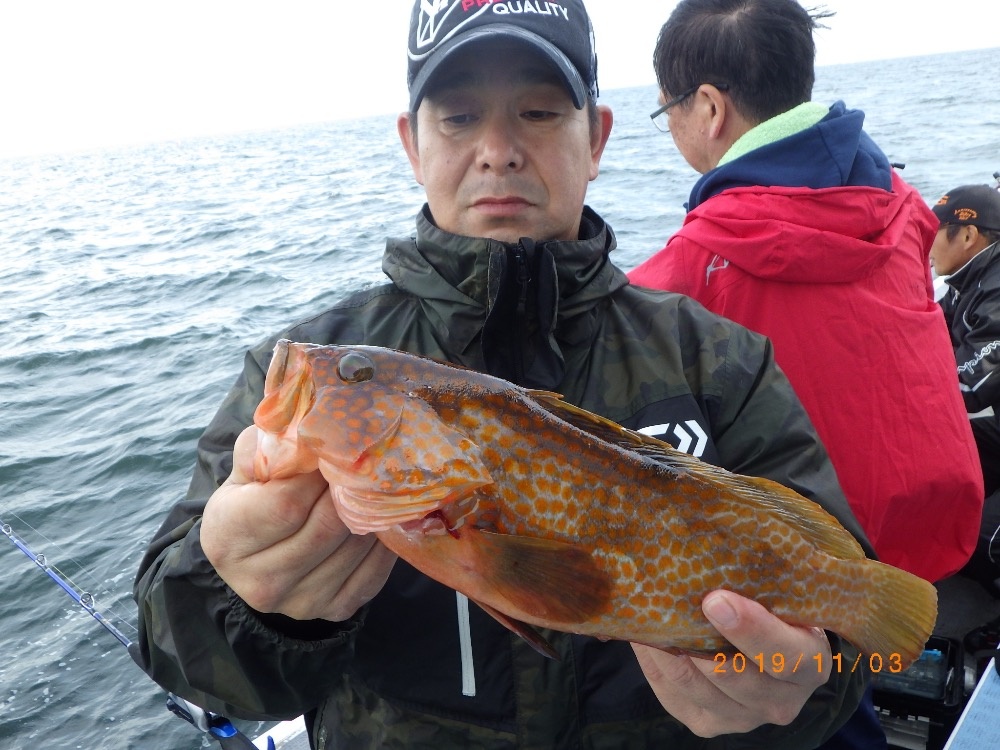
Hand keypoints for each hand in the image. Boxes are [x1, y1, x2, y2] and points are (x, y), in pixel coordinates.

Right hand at [200, 425, 396, 620]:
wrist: (258, 557)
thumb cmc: (253, 499)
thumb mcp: (247, 468)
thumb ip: (265, 446)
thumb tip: (299, 434)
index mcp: (227, 538)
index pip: (286, 504)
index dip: (316, 473)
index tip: (331, 451)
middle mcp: (260, 581)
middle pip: (326, 526)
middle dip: (348, 489)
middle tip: (360, 463)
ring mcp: (300, 602)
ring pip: (355, 545)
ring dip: (369, 511)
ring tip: (370, 486)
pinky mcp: (336, 610)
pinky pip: (376, 568)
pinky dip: (383, 538)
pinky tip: (377, 517)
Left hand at [631, 590, 832, 736]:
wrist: (771, 652)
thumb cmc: (776, 612)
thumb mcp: (784, 598)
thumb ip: (760, 585)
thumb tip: (709, 548)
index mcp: (810, 664)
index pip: (786, 655)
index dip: (751, 629)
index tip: (717, 599)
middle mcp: (781, 701)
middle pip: (732, 674)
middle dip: (697, 636)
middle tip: (669, 600)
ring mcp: (744, 718)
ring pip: (694, 684)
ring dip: (667, 646)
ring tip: (649, 611)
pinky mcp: (708, 725)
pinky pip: (671, 693)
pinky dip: (655, 662)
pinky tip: (647, 634)